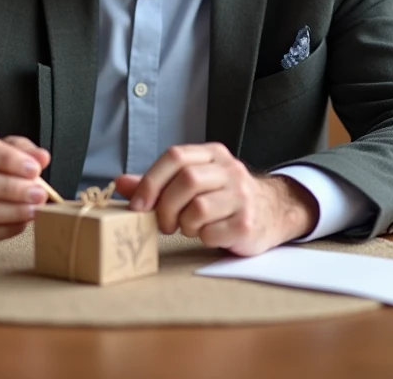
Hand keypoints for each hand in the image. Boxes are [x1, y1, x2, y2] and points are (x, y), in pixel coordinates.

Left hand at [113, 143, 319, 256]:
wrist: (272, 212)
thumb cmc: (223, 198)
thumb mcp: (194, 183)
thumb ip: (158, 183)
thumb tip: (120, 182)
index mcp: (213, 154)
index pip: (175, 156)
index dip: (151, 181)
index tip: (137, 206)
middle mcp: (230, 170)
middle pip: (186, 180)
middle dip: (165, 207)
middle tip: (164, 224)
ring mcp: (242, 196)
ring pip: (198, 208)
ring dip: (185, 224)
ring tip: (190, 227)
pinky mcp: (247, 223)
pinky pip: (211, 232)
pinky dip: (202, 238)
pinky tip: (209, 234)